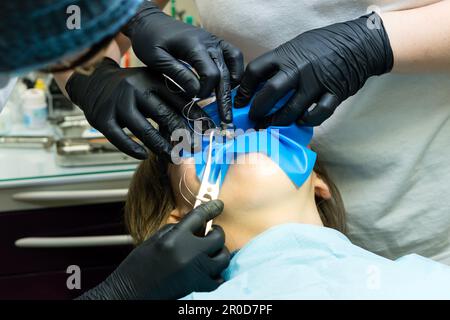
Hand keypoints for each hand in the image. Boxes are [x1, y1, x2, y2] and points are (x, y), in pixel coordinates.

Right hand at [66, 58, 208, 159]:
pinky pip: (120, 138)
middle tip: (195, 149)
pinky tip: (143, 155)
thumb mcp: (151, 81)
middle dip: (183, 135)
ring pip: (144, 130)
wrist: (92, 81)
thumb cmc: (130, 85)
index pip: (179, 100)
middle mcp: (135, 89)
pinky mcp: (102, 118)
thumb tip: (199, 119)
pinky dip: (132, 149)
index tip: (209, 131)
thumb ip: (172, 96)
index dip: (196, 117)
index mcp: (152, 79)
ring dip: (162, 147)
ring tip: (174, 158)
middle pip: (164, 115)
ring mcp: (118, 104)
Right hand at [77, 200, 228, 299]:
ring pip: (223, 257)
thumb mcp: (154, 240)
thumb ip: (176, 230)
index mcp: (174, 239)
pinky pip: (218, 278)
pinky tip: (209, 268)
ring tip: (212, 251)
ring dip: (219, 252)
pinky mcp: (197, 286)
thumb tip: (195, 225)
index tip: (218, 205)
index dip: (211, 208)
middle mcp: (188, 253)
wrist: (130, 293)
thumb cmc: (138, 266)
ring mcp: (195, 271)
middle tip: (212, 232)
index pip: (200, 216)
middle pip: (218, 237)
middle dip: (217, 232)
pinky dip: (216, 272)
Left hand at [122, 1, 243, 122]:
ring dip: (232, 85)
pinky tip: (227, 86)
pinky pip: (234, 57)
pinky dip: (235, 72)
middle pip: (225, 74)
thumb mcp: (157, 58)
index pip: (211, 74)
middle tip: (226, 121)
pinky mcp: (216, 43)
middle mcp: (210, 42)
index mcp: (194, 45)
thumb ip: (177, 74)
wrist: (151, 22)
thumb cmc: (150, 40)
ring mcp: (215, 41)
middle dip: (225, 99)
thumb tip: (196, 93)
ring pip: (234, 65)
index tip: (195, 99)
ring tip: (227, 102)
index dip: (206, 91)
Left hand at [235, 13, 393, 126]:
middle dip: (258, 110)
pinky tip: (302, 121)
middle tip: (254, 119)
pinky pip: (317, 114)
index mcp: (286, 54)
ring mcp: (316, 82)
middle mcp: (299, 69)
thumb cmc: (324, 45)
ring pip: (291, 109)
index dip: (244, 89)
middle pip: (269, 93)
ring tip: (271, 126)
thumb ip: (280, 63)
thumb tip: (259, 83)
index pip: (255, 71)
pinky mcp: (333, 94)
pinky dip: (308, 121)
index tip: (240, 101)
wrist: (359, 43)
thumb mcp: (296, 46)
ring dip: (278, 121)